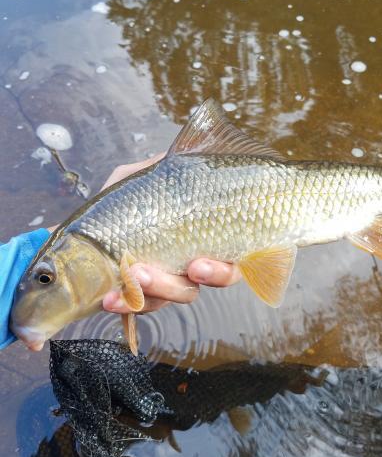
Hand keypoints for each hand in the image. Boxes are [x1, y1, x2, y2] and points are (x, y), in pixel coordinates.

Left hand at [100, 154, 240, 313]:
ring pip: (179, 296)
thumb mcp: (135, 180)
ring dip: (159, 289)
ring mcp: (169, 284)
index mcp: (202, 240)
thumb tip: (185, 148)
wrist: (77, 241)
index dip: (221, 270)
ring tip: (134, 275)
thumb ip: (158, 167)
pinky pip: (144, 307)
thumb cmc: (114, 210)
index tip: (198, 266)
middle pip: (211, 284)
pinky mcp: (143, 300)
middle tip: (185, 270)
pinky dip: (128, 305)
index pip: (230, 262)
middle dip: (201, 277)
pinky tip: (111, 299)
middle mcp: (194, 266)